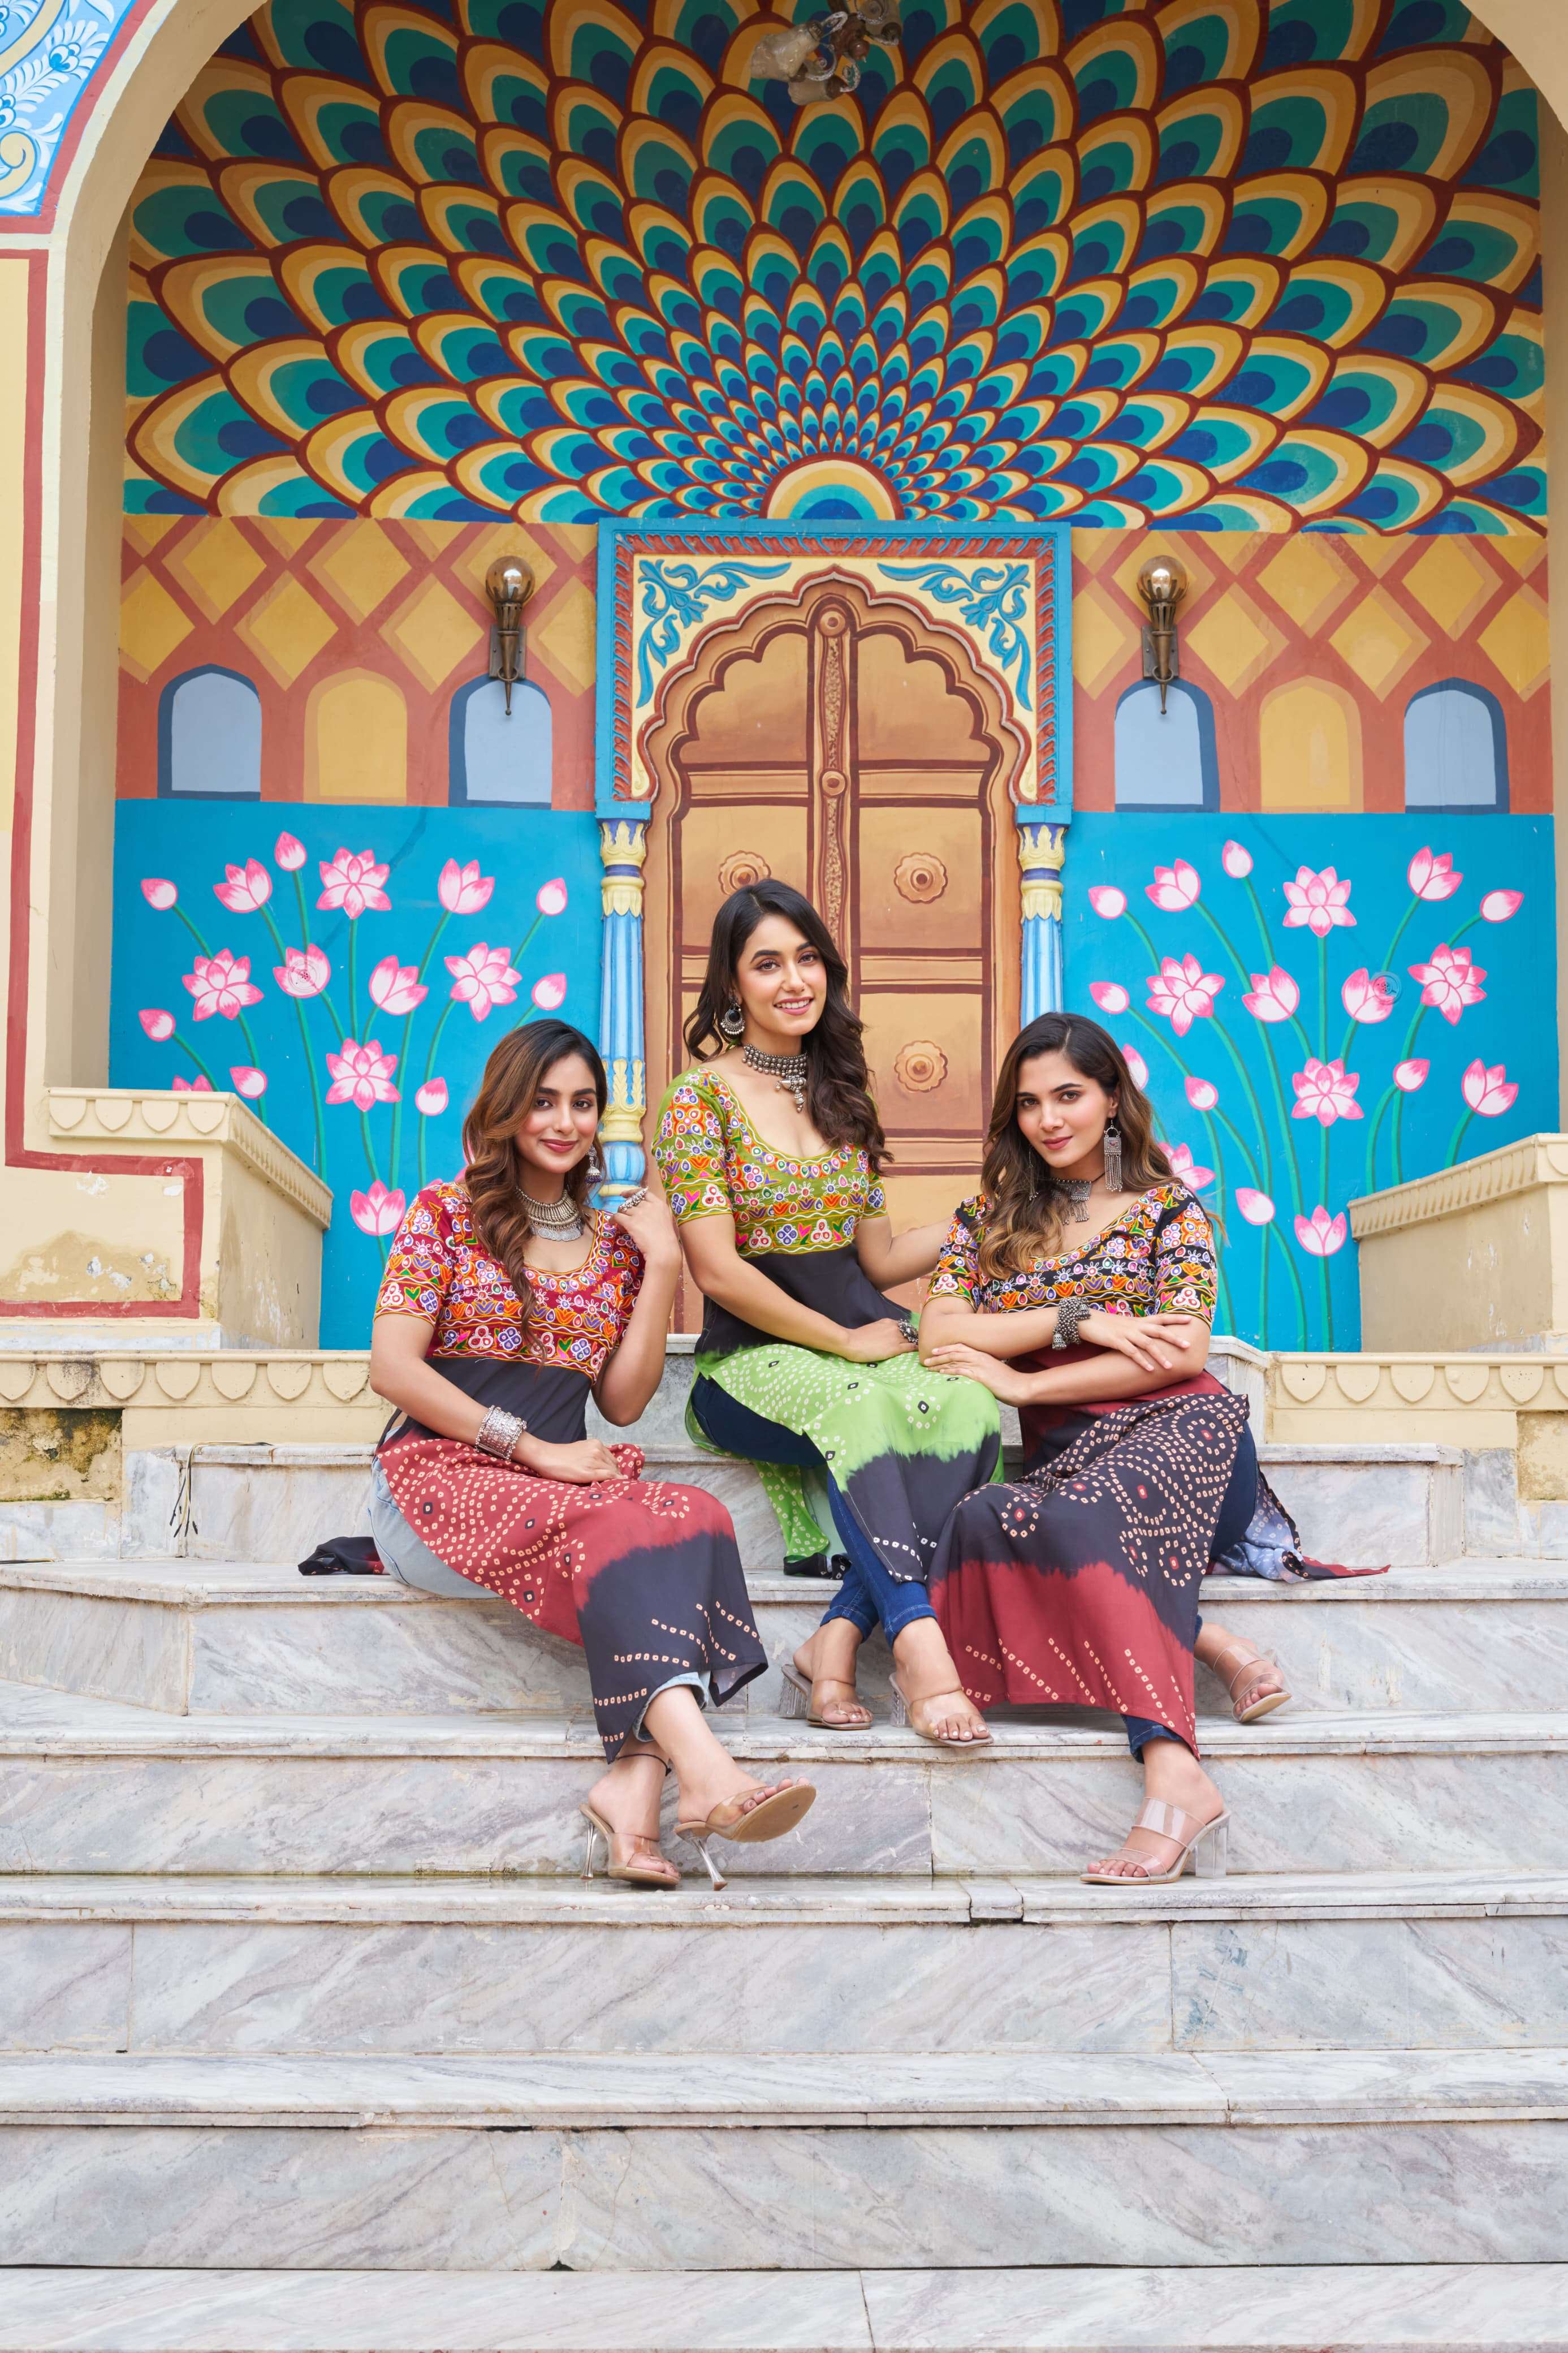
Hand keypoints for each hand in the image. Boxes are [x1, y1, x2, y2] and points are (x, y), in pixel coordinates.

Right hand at [517, 1436, 622, 1483]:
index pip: (612, 1459)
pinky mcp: (588, 1472)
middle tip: (612, 1485)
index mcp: (596, 1444)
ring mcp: (593, 1460)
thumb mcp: (580, 1449)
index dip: (614, 1469)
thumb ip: (592, 1455)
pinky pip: (608, 1477)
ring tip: (611, 1488)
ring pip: (613, 1472)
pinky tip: (614, 1487)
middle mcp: (597, 1450)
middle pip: (614, 1466)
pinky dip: (613, 1481)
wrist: (545, 1456)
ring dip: (614, 1479)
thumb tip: (602, 1466)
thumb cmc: (560, 1455)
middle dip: (615, 1475)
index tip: (614, 1478)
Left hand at [605, 1186, 679, 1266]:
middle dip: (626, 1208)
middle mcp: (649, 1206)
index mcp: (659, 1204)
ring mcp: (639, 1213)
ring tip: (620, 1224)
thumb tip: (647, 1214)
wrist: (663, 1250)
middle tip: (625, 1216)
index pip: (643, 1192)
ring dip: (620, 1215)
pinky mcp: (630, 1222)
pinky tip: (611, 1223)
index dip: (632, 1192)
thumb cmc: (667, 1240)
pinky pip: (617, 1216)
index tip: (624, 1194)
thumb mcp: (667, 1221)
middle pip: (631, 1202)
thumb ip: (657, 1214)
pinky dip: (612, 1219)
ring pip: (623, 1209)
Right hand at [836, 1317, 916, 1362]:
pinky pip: (910, 1347)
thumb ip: (881, 1330)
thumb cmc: (857, 1337)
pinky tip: (918, 1351)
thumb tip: (884, 1336)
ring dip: (915, 1343)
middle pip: (909, 1332)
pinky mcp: (895, 1348)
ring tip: (920, 1348)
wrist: (851, 1342)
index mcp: (888, 1322)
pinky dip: (915, 1349)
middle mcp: (894, 1328)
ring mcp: (895, 1337)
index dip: (908, 1331)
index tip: (911, 1336)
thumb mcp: (872, 1328)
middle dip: (914, 1337)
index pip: (903, 1326)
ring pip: (911, 1339)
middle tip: (918, 1343)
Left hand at [920, 1341, 1034, 1403]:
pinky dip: (949, 1371)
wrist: (1019, 1386)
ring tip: (928, 1367)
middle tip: (925, 1359)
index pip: (960, 1347)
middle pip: (953, 1353)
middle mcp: (979, 1357)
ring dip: (939, 1364)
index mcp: (982, 1354)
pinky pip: (961, 1371)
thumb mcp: (993, 1370)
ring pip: (954, 1361)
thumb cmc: (1007, 1380)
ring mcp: (979, 1366)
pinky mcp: (980, 1376)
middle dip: (938, 1356)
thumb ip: (981, 1368)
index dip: (946, 1348)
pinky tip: (940, 1373)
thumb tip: (970, 1372)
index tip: (935, 1350)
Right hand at [1080, 1309, 1201, 1374]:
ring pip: (1147, 1344)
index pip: (1161, 1317)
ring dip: (1160, 1356)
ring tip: (1170, 1367)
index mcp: (1138, 1321)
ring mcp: (1126, 1333)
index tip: (1190, 1318)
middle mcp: (1135, 1326)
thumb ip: (1137, 1329)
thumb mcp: (1124, 1324)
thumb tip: (1148, 1336)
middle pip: (1159, 1331)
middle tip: (1188, 1345)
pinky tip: (1150, 1370)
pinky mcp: (1116, 1341)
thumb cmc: (1105, 1324)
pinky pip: (1132, 1353)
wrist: (1085, 1320)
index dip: (1175, 1318)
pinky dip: (1142, 1361)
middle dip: (1174, 1338)